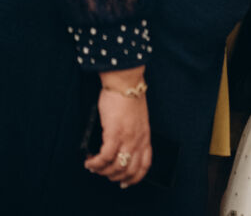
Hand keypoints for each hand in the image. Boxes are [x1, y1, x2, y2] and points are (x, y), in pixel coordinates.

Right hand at [84, 68, 151, 186]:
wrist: (126, 84)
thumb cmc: (129, 99)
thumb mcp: (136, 120)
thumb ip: (131, 134)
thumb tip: (118, 148)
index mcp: (145, 137)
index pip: (145, 165)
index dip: (135, 178)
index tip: (125, 183)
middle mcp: (138, 140)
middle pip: (129, 170)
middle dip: (115, 177)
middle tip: (104, 174)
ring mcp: (127, 138)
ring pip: (116, 166)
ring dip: (103, 171)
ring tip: (94, 167)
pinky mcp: (114, 133)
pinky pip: (105, 157)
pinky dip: (95, 163)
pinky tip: (89, 161)